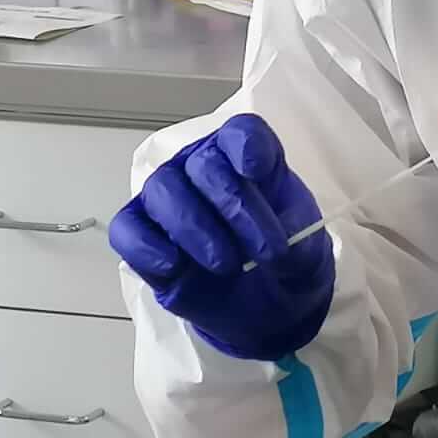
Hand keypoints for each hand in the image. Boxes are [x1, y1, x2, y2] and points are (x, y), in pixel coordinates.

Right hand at [109, 115, 334, 361]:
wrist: (267, 304)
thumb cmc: (286, 259)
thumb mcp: (309, 251)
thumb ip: (297, 241)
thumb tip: (279, 245)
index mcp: (250, 159)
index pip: (241, 132)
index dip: (246, 145)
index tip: (258, 169)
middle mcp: (204, 168)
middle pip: (203, 164)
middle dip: (235, 206)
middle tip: (265, 251)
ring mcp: (169, 200)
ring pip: (162, 189)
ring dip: (194, 227)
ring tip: (226, 265)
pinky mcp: (143, 237)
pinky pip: (128, 229)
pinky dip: (147, 246)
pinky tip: (174, 266)